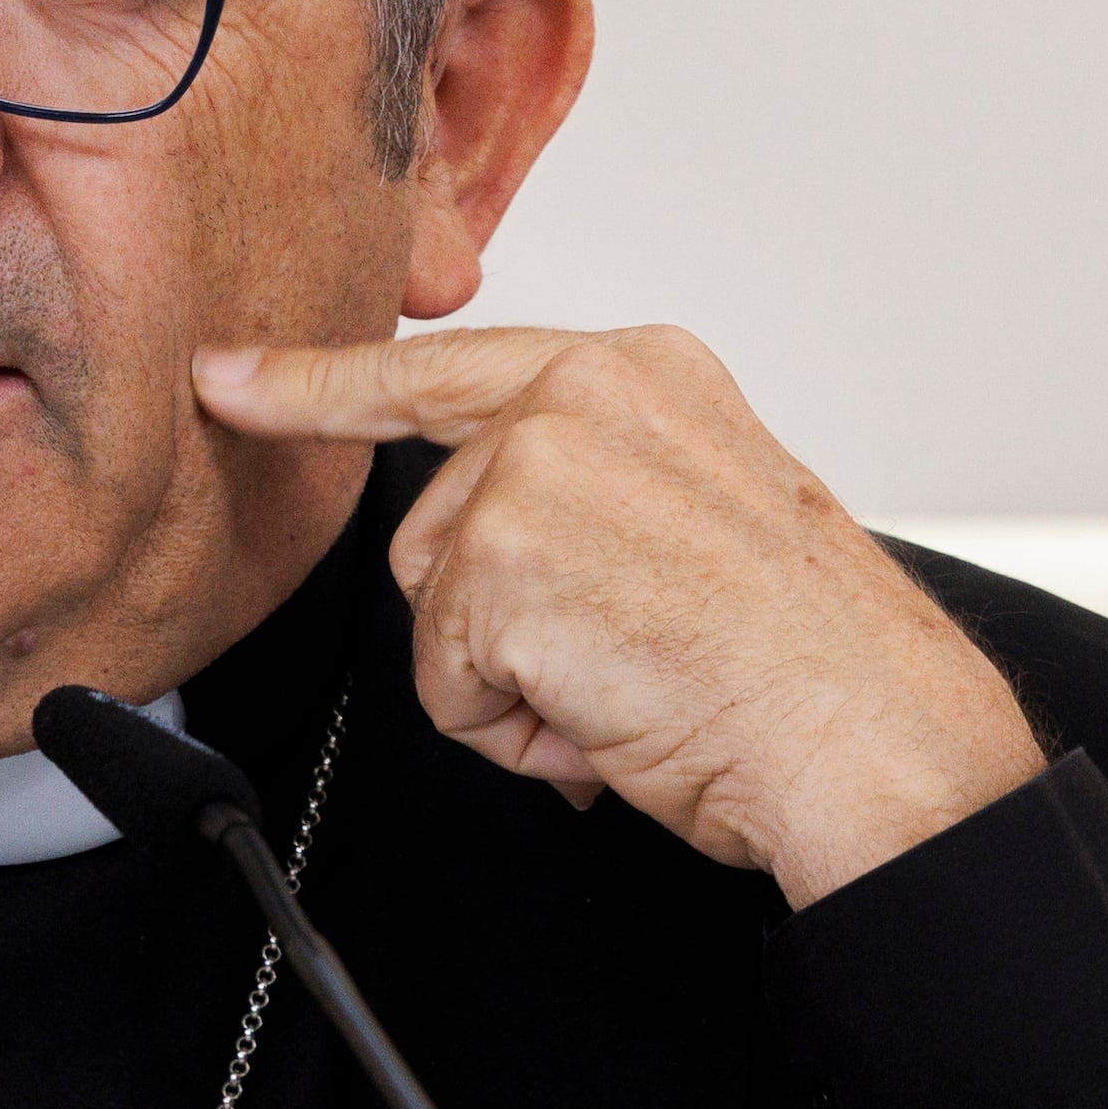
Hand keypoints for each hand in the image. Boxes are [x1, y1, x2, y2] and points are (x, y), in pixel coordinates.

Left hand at [197, 325, 1043, 905]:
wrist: (878, 741)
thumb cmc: (816, 661)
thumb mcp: (705, 514)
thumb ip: (592, 484)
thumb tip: (494, 543)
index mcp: (641, 373)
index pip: (446, 367)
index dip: (323, 383)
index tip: (229, 373)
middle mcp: (581, 394)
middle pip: (434, 523)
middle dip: (500, 616)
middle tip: (636, 652)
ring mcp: (533, 469)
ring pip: (436, 605)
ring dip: (515, 678)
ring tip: (636, 683)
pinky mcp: (499, 560)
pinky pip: (447, 683)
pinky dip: (516, 731)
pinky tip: (614, 716)